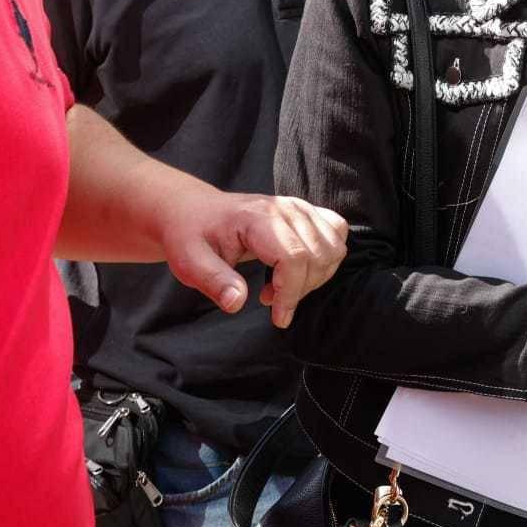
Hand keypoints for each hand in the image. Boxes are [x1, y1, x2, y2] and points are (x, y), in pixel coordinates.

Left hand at [157, 191, 347, 327]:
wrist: (196, 211)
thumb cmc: (192, 235)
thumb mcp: (189, 262)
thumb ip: (214, 281)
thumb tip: (237, 302)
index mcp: (257, 218)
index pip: (294, 257)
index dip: (291, 293)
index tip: (277, 318)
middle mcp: (286, 208)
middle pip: (318, 255)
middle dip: (300, 289)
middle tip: (270, 300)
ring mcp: (300, 207)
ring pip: (333, 247)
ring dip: (315, 276)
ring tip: (281, 285)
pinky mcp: (307, 212)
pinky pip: (337, 233)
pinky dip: (326, 259)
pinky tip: (299, 270)